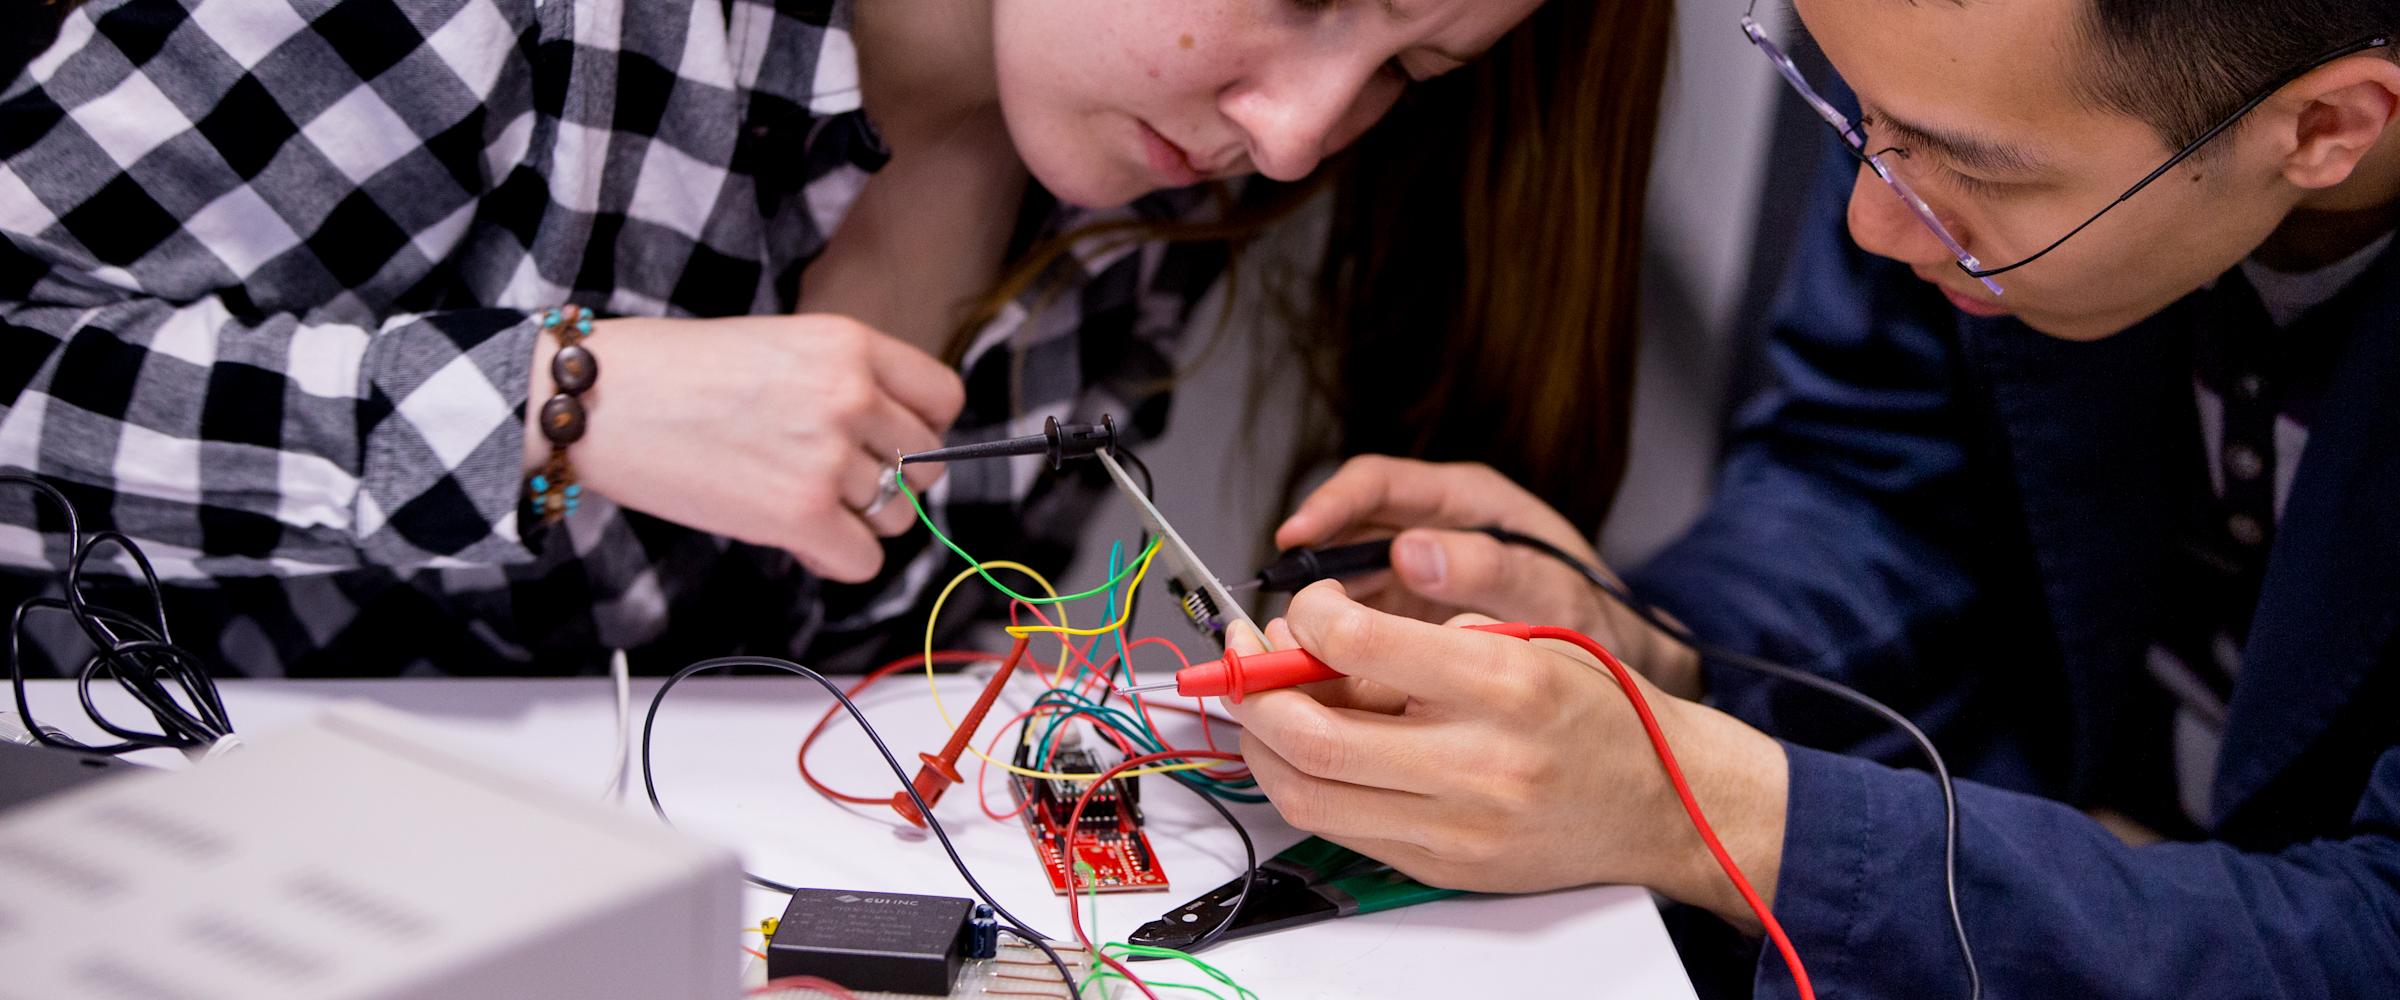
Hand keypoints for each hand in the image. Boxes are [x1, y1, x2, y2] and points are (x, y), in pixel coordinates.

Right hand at [528, 314, 964, 581]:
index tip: (891, 445)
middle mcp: (851, 394)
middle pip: (925, 465)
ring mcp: (828, 454)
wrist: (600, 399)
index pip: (944, 398)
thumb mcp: (780, 345)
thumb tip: (897, 450)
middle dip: (887, 483)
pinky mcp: (800, 512)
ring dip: (857, 523)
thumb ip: (844, 383)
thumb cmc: (677, 372)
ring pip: (896, 518)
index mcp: (850, 343)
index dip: (923, 430)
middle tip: (832, 483)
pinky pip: (863, 560)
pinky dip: (834, 560)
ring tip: (800, 506)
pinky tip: (796, 540)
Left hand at [1223, 582, 1788, 928]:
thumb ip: (1423, 641)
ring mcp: (1459, 827)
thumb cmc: (1600, 713)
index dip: (1305, 619)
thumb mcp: (1525, 640)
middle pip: (1313, 736)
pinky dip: (1307, 785)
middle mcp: (1480, 763)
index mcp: (1503, 684)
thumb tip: (1313, 636)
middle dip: (1255, 692)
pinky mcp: (1446, 868)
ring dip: (1264, 745)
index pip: (1359, 643)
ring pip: (1311, 794)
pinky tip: (1308, 750)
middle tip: (1247, 660)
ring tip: (1265, 705)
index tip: (1301, 609)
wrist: (1667, 802)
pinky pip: (1343, 828)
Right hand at [1278, 456, 1698, 695]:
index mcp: (1468, 503)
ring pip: (1347, 587)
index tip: (1295, 537)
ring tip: (1294, 656)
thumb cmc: (1601, 619)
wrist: (1628, 665)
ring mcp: (1420, 578)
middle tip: (1279, 616)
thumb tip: (1411, 553)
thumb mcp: (1555, 593)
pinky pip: (1363, 629)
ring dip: (1318, 619)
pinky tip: (1328, 680)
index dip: (1329, 505)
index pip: (1377, 483)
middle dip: (1308, 574)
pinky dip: (1341, 651)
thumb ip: (1490, 570)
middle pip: (1347, 536)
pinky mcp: (1415, 623)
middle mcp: (1435, 532)